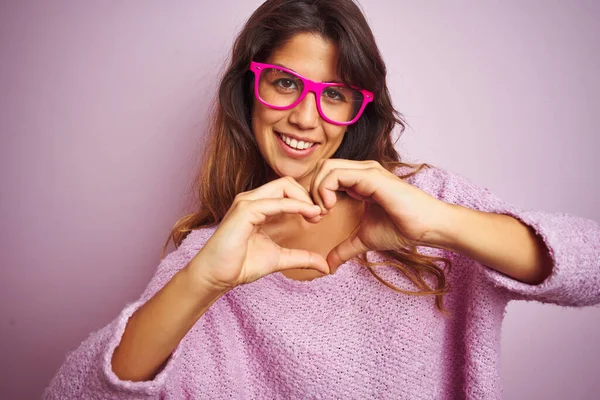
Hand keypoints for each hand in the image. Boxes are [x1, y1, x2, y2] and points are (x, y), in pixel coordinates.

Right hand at [189, 177, 329, 290]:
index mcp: (259, 206)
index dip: (306, 200)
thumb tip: (325, 266)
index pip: (287, 190)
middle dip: (308, 195)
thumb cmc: (241, 265)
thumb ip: (301, 257)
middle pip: (288, 182)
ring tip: (316, 215)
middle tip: (320, 215)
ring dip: (304, 199)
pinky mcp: (245, 210)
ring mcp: (247, 202)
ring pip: (283, 186)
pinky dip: (296, 206)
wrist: (217, 276)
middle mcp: (252, 199)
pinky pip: (276, 202)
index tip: (319, 217)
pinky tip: (308, 215)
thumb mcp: (280, 258)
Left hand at [310, 159, 449, 268]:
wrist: (426, 227)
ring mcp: (366, 171)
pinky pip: (337, 174)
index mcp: (359, 181)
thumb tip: (328, 266)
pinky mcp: (370, 176)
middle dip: (311, 189)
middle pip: (322, 167)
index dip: (314, 194)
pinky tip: (330, 208)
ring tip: (323, 212)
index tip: (317, 218)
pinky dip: (325, 189)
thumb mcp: (364, 240)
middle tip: (316, 214)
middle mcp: (361, 171)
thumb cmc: (402, 229)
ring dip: (316, 190)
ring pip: (326, 167)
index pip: (326, 174)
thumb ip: (344, 249)